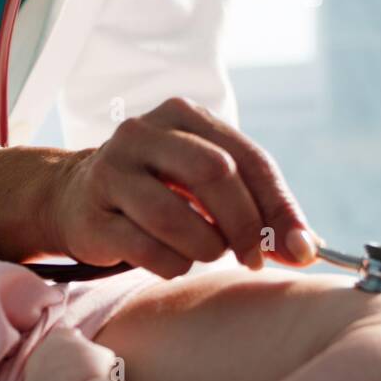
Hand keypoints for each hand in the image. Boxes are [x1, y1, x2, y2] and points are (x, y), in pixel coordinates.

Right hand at [48, 96, 318, 278]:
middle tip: (251, 258)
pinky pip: (146, 249)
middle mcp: (145, 132)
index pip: (247, 157)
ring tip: (205, 253)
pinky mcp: (91, 214)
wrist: (75, 197)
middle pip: (214, 174)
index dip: (278, 206)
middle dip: (243, 225)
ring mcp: (112, 171)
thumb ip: (258, 210)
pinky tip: (172, 260)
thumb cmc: (160, 190)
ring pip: (176, 216)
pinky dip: (172, 264)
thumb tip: (305, 251)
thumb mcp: (208, 184)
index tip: (296, 247)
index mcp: (184, 115)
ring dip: (205, 248)